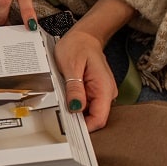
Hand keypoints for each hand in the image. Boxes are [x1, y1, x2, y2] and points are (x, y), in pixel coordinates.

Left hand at [52, 0, 135, 130]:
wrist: (84, 36)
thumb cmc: (77, 46)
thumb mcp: (71, 66)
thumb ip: (74, 88)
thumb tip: (76, 108)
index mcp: (104, 88)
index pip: (99, 118)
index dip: (85, 127)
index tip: (69, 129)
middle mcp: (106, 93)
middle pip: (94, 117)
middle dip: (78, 120)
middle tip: (60, 114)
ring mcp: (101, 92)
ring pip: (89, 111)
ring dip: (75, 111)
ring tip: (62, 100)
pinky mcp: (94, 91)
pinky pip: (86, 103)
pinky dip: (75, 103)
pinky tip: (67, 96)